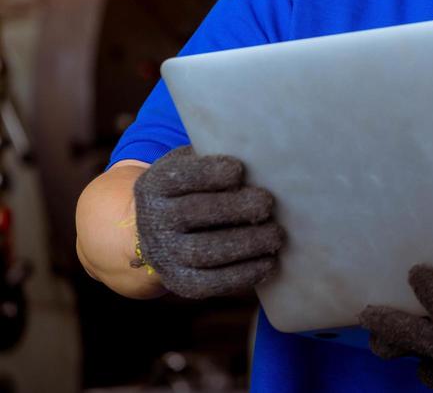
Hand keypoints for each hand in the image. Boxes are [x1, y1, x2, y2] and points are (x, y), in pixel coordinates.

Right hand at [132, 146, 283, 298]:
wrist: (156, 231)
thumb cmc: (192, 188)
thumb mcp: (193, 165)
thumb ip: (217, 155)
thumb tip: (264, 151)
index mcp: (156, 184)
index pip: (179, 176)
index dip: (208, 173)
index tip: (238, 170)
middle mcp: (154, 220)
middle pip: (193, 213)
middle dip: (234, 209)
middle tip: (268, 204)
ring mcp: (163, 254)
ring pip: (202, 252)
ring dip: (245, 244)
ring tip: (276, 235)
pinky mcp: (178, 282)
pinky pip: (209, 284)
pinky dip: (242, 275)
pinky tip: (269, 263)